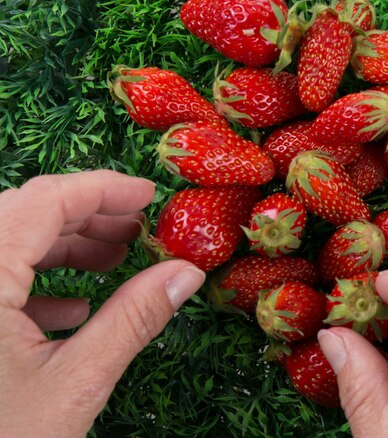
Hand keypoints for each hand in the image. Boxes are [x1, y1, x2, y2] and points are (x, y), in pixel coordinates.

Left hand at [0, 170, 204, 436]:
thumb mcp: (75, 382)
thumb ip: (134, 319)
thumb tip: (187, 274)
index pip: (45, 201)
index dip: (103, 188)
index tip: (149, 194)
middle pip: (25, 213)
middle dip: (88, 216)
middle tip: (138, 230)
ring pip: (10, 242)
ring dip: (65, 247)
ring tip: (114, 261)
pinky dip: (37, 282)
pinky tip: (74, 308)